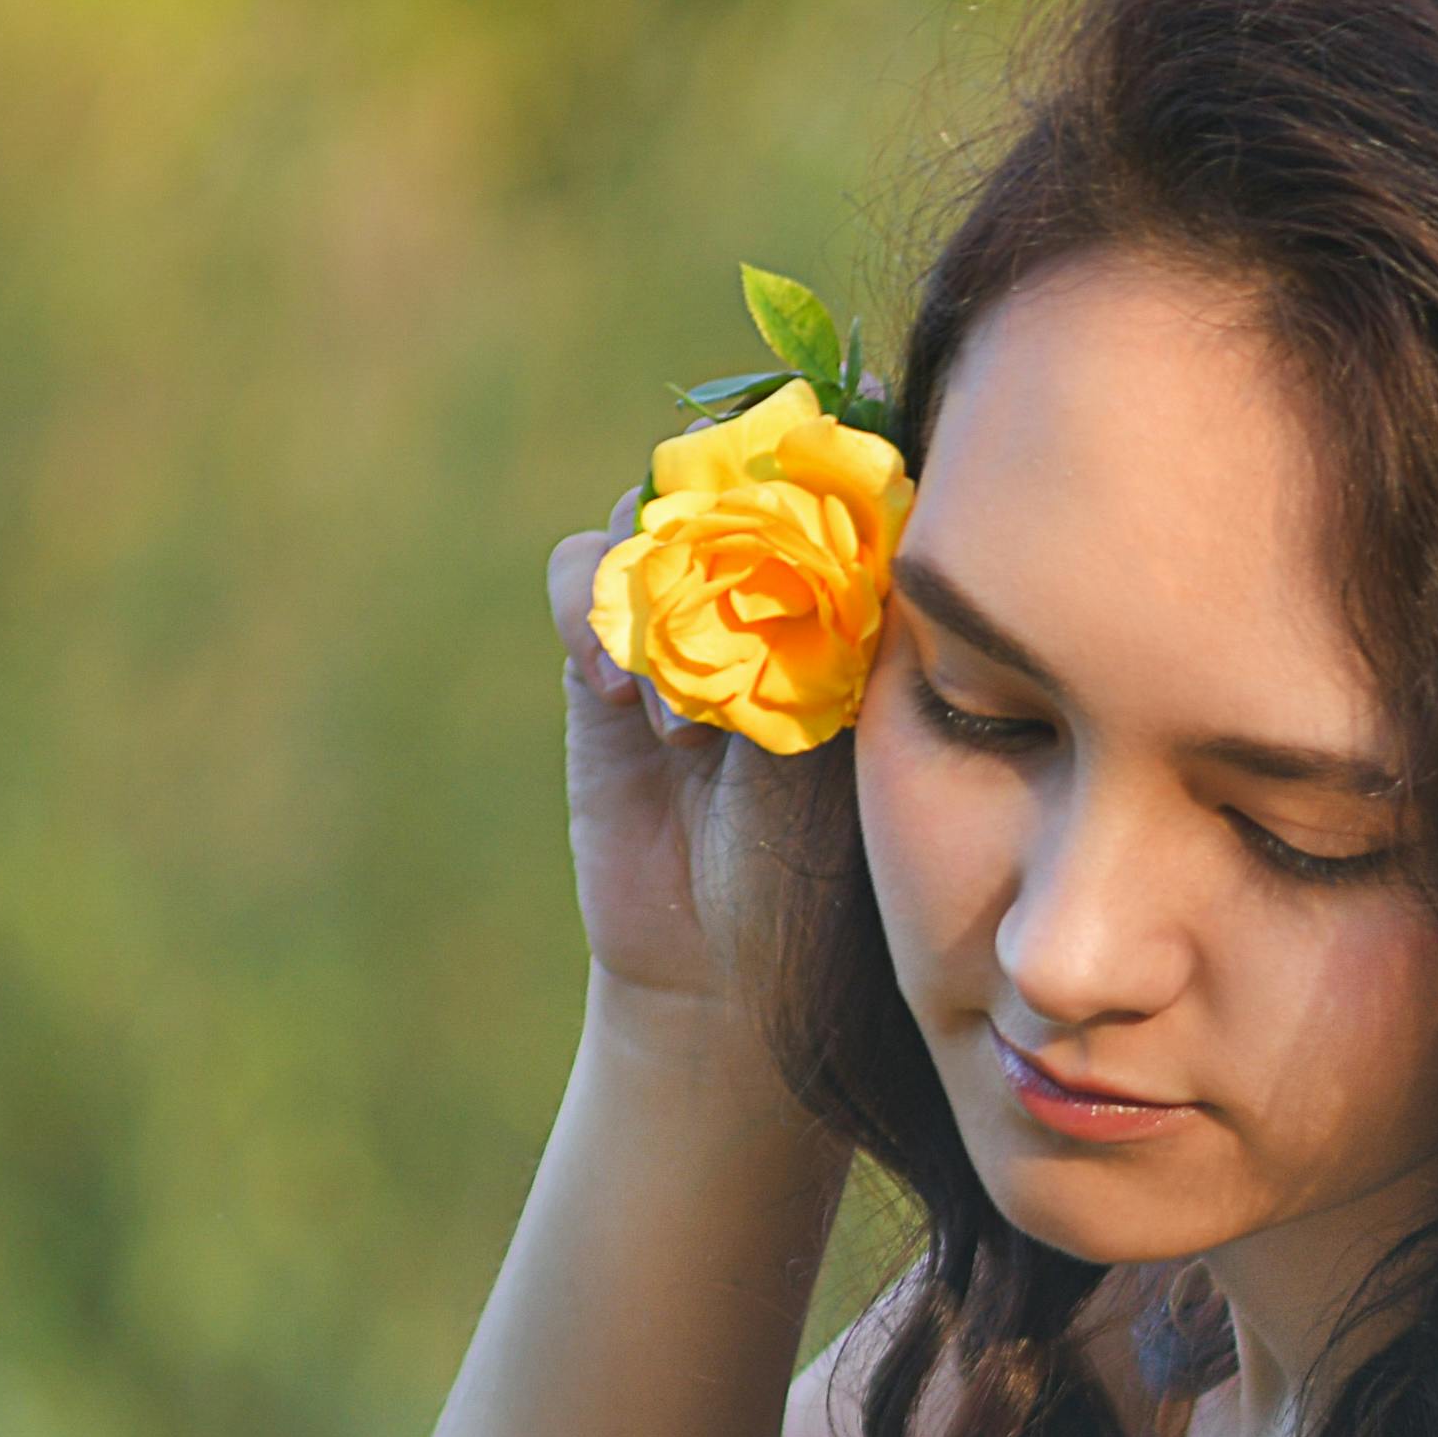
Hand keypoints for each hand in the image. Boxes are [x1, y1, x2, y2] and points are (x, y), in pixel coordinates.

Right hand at [550, 498, 810, 1022]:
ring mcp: (677, 617)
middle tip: (740, 599)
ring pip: (652, 514)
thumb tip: (855, 522)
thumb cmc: (818, 868)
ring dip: (666, 586)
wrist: (723, 966)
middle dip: (729, 521)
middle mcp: (762, 591)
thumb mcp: (848, 743)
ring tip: (691, 715)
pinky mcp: (600, 656)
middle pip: (731, 471)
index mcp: (847, 600)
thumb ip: (841, 634)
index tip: (807, 516)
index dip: (807, 475)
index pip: (826, 480)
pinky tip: (623, 696)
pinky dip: (593, 611)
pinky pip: (582, 574)